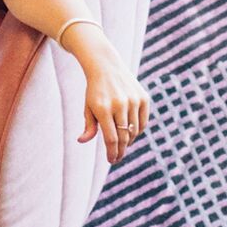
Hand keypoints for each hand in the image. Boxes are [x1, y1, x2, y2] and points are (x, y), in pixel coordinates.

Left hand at [65, 24, 148, 164]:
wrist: (107, 66)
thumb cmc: (95, 90)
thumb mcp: (88, 107)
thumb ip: (88, 125)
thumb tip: (82, 140)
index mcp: (103, 108)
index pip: (111, 139)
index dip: (112, 153)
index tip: (111, 160)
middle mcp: (120, 104)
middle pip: (124, 137)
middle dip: (120, 150)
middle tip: (117, 157)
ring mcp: (133, 100)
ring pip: (134, 131)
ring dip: (129, 141)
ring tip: (122, 144)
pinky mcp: (143, 97)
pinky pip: (143, 122)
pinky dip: (138, 130)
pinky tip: (131, 133)